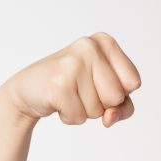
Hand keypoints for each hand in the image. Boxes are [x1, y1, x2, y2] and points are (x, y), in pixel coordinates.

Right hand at [0, 32, 141, 127]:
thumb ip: (123, 107)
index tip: (98, 83)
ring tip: (68, 94)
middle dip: (101, 104)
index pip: (133, 82)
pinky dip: (70, 117)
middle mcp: (89, 47)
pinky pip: (79, 117)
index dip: (119, 93)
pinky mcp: (58, 84)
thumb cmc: (73, 88)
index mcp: (105, 42)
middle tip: (80, 90)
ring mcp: (73, 64)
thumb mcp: (106, 92)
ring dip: (84, 111)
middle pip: (117, 97)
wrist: (27, 91)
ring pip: (98, 110)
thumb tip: (109, 118)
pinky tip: (58, 102)